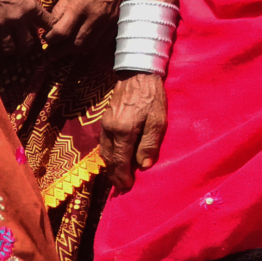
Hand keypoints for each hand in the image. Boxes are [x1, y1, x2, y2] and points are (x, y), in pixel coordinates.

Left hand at [46, 0, 138, 52]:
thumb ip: (60, 9)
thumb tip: (50, 25)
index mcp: (79, 7)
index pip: (61, 32)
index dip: (51, 40)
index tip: (46, 40)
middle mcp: (94, 17)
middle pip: (75, 44)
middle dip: (61, 51)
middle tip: (52, 54)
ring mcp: (107, 22)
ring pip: (89, 46)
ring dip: (75, 51)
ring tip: (66, 50)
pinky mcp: (117, 24)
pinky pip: (102, 43)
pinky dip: (90, 47)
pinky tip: (83, 45)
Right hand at [101, 72, 167, 192]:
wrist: (136, 74)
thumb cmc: (151, 97)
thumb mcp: (158, 121)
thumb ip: (150, 144)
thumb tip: (144, 165)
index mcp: (123, 132)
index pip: (120, 160)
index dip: (123, 176)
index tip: (128, 187)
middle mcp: (110, 131)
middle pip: (109, 159)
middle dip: (114, 174)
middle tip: (121, 186)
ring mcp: (105, 125)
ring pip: (104, 152)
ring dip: (110, 166)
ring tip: (117, 176)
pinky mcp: (104, 121)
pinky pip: (103, 143)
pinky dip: (107, 155)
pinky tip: (113, 157)